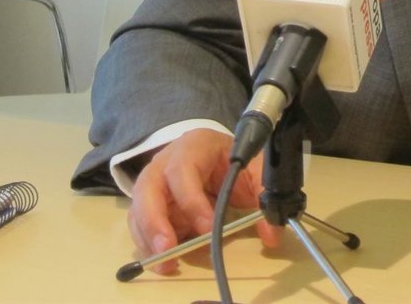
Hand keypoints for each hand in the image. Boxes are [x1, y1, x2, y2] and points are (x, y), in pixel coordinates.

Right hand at [127, 128, 279, 273]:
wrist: (217, 152)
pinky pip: (140, 224)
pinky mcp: (149, 204)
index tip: (207, 227)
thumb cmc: (232, 158)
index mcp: (193, 146)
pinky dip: (148, 244)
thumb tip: (272, 233)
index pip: (183, 170)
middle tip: (168, 248)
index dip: (191, 200)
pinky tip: (163, 261)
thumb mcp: (253, 168)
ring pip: (138, 208)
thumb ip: (264, 194)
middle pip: (148, 188)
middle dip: (155, 221)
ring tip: (165, 263)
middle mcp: (165, 162)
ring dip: (148, 238)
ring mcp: (153, 183)